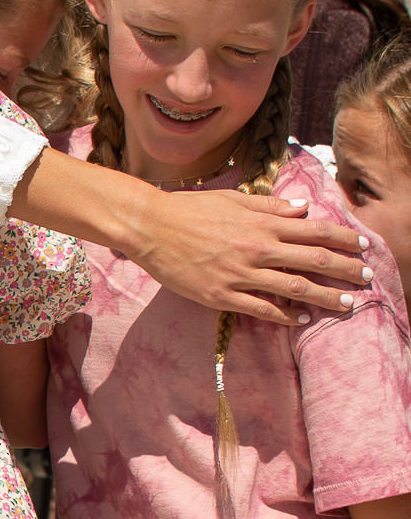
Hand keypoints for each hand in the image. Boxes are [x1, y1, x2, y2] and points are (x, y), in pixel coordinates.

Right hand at [136, 188, 369, 323]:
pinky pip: (263, 309)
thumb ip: (270, 207)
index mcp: (261, 223)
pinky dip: (287, 315)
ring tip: (348, 303)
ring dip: (326, 297)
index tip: (364, 244)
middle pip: (313, 260)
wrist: (151, 228)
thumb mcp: (233, 200)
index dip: (344, 238)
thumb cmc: (189, 209)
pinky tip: (304, 319)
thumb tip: (303, 209)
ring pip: (295, 288)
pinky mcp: (222, 296)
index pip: (315, 230)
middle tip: (367, 277)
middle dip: (345, 269)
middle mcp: (257, 249)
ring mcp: (241, 274)